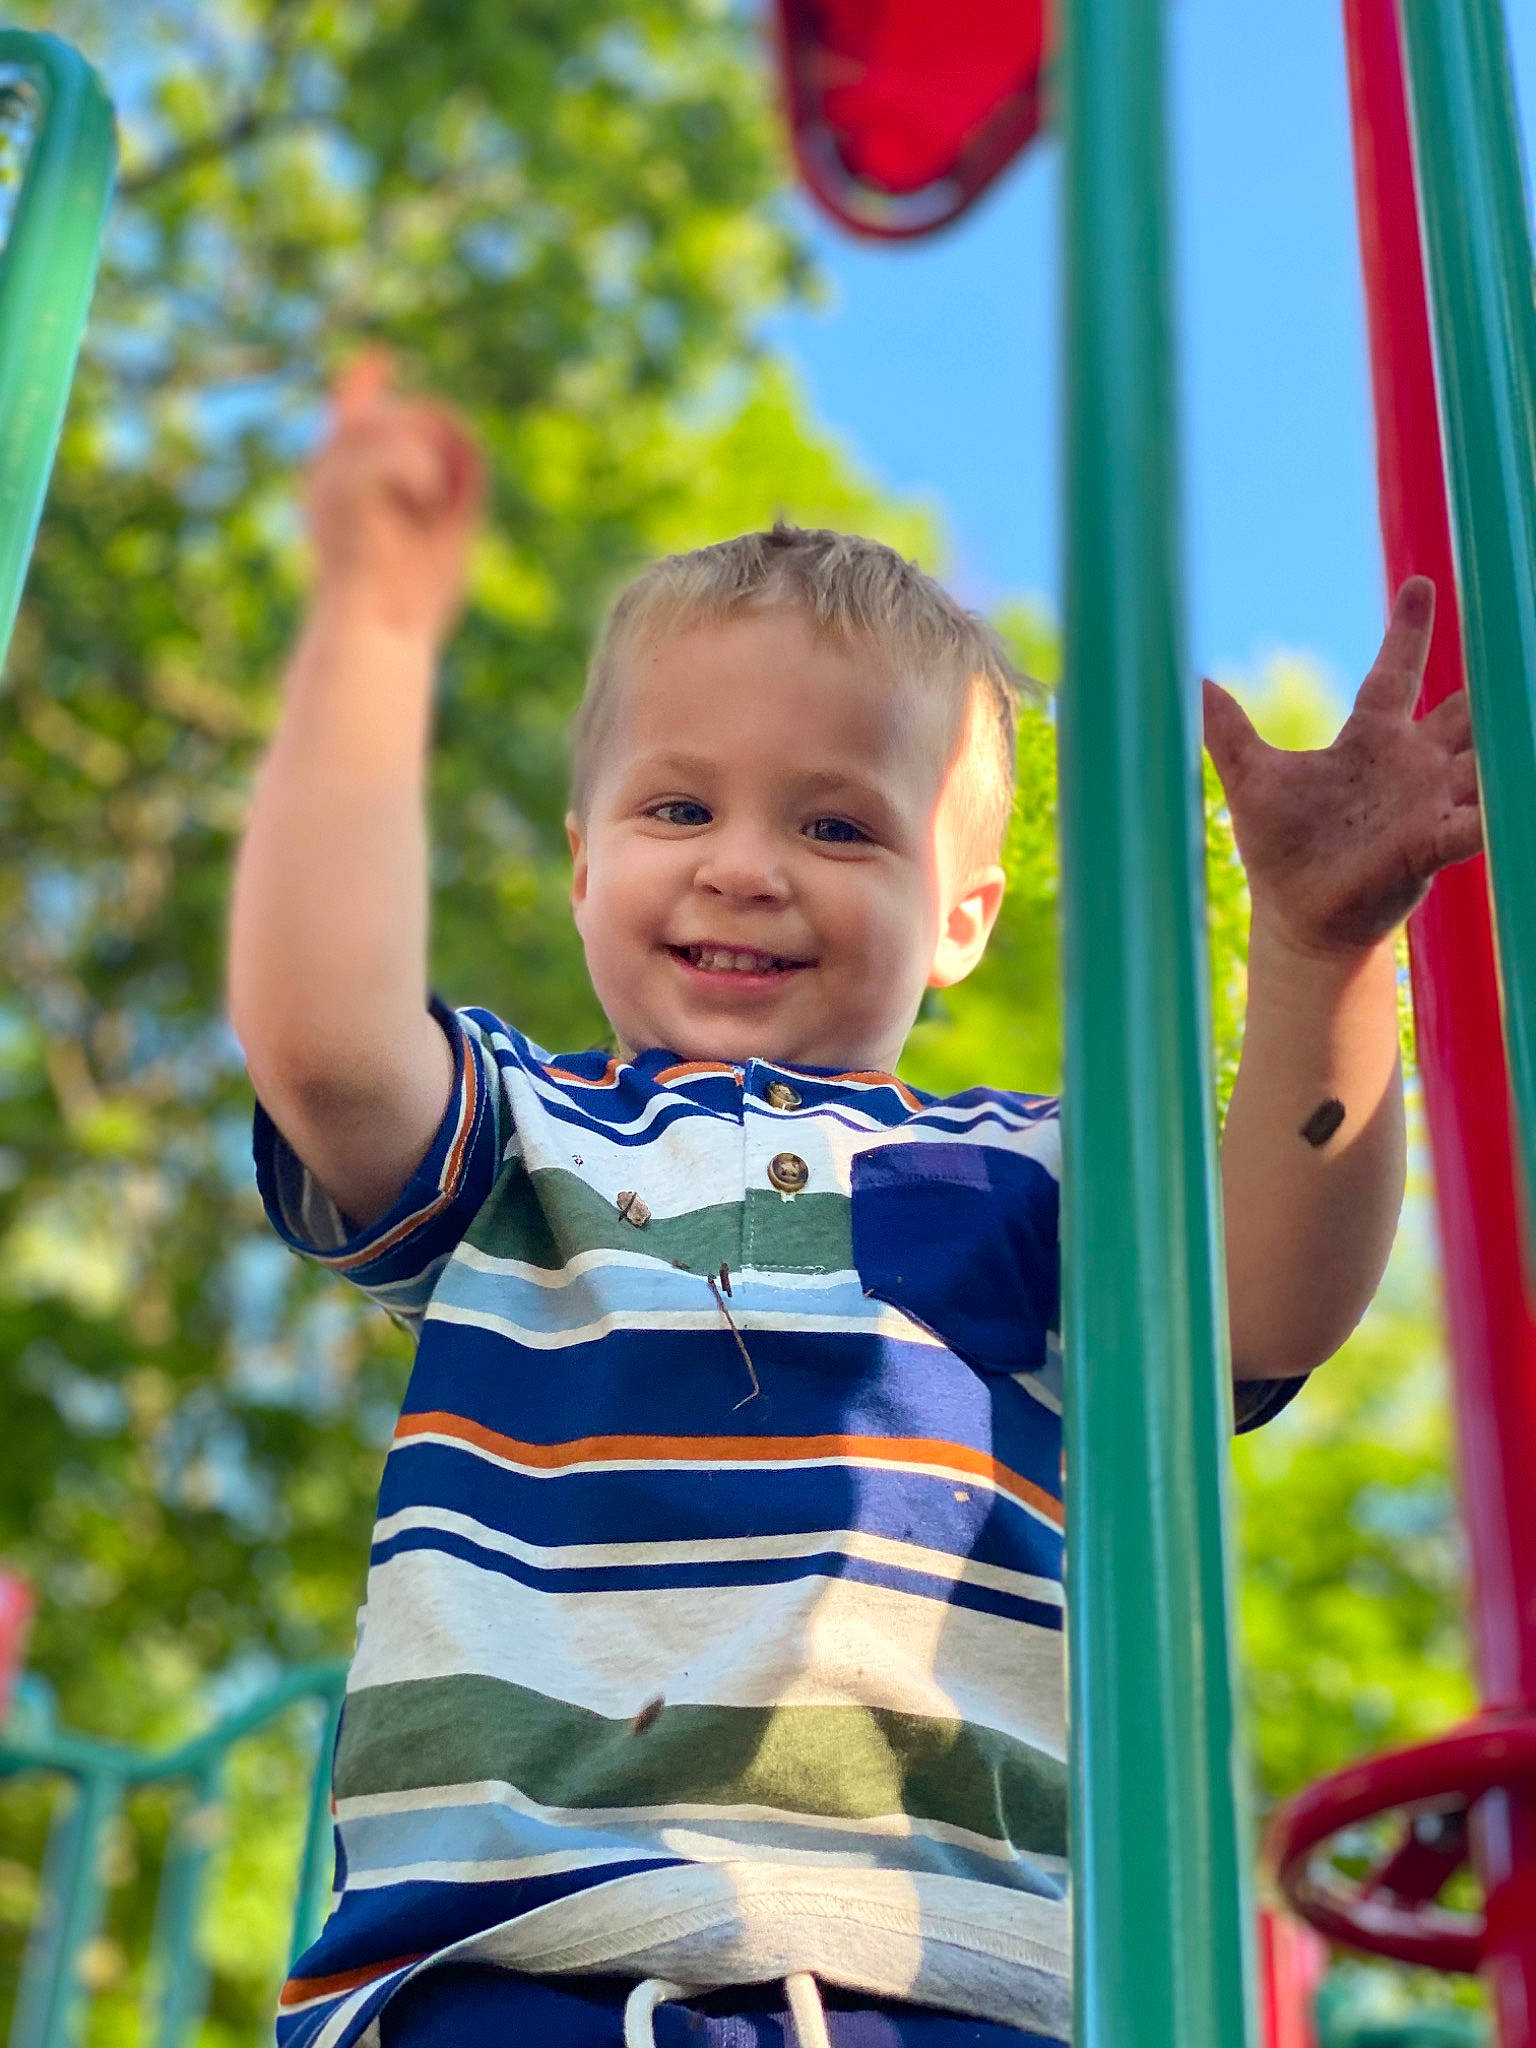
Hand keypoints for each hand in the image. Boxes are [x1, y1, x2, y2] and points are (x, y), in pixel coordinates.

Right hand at [302, 348, 486, 644]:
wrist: (378, 641)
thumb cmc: (413, 602)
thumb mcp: (450, 527)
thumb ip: (458, 476)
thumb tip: (461, 431)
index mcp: (346, 488)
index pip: (352, 420)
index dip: (362, 386)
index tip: (378, 357)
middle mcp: (326, 476)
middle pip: (388, 414)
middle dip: (430, 432)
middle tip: (444, 492)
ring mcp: (326, 479)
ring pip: (390, 423)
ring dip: (427, 457)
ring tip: (431, 502)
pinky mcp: (336, 488)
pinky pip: (391, 449)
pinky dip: (419, 470)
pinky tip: (425, 498)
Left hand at [1202, 577, 1483, 956]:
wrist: (1296, 916)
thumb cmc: (1280, 848)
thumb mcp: (1251, 780)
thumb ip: (1228, 729)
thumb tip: (1189, 678)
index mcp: (1370, 740)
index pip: (1395, 673)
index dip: (1408, 631)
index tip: (1420, 584)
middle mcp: (1411, 764)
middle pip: (1463, 707)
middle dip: (1491, 678)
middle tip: (1515, 633)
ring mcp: (1429, 803)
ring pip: (1484, 756)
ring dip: (1507, 735)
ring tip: (1524, 703)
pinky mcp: (1432, 845)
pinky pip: (1476, 821)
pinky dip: (1494, 809)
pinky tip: (1506, 797)